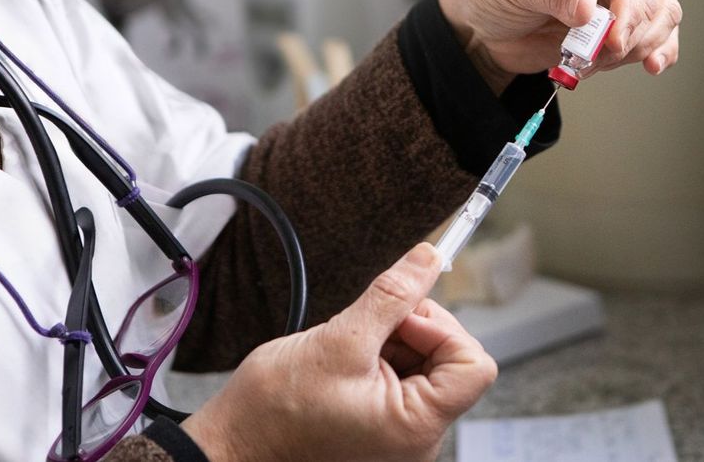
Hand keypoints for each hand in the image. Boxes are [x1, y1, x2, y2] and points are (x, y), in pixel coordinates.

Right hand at [180, 243, 496, 461]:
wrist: (231, 445)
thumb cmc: (274, 412)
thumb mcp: (340, 340)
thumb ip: (394, 296)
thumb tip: (429, 259)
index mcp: (418, 427)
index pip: (473, 364)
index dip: (442, 329)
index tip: (402, 316)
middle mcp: (418, 439)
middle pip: (450, 361)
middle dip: (413, 331)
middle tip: (367, 328)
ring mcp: (401, 436)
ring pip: (424, 366)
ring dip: (393, 342)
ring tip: (348, 349)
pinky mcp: (383, 429)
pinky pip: (401, 380)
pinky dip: (379, 359)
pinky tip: (346, 363)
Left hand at [439, 0, 681, 93]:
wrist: (481, 25)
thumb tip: (590, 7)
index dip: (629, 1)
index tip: (613, 37)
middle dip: (625, 33)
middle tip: (596, 54)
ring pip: (660, 16)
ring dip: (633, 48)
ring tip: (593, 62)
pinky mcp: (620, 22)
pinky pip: (657, 35)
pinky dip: (653, 53)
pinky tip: (648, 66)